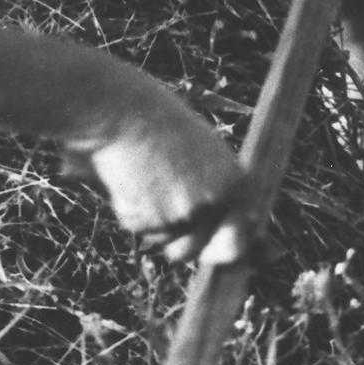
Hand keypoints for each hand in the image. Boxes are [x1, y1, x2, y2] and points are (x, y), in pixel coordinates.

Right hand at [59, 77, 243, 256]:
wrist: (123, 113)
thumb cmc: (161, 129)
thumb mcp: (203, 154)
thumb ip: (219, 192)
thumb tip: (236, 240)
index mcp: (236, 182)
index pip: (239, 239)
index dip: (220, 250)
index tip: (208, 252)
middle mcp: (215, 201)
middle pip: (195, 251)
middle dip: (179, 245)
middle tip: (164, 218)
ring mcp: (184, 212)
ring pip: (163, 242)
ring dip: (152, 225)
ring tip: (145, 184)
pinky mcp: (151, 217)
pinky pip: (139, 229)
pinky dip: (129, 210)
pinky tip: (128, 180)